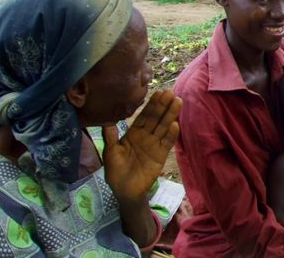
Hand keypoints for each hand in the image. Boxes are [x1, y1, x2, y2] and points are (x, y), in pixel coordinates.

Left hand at [102, 89, 181, 203]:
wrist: (124, 191)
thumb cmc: (116, 171)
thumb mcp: (110, 152)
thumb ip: (110, 136)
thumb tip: (106, 120)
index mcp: (133, 133)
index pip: (143, 116)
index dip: (151, 105)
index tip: (158, 92)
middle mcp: (146, 136)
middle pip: (156, 118)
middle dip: (163, 105)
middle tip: (170, 92)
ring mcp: (154, 145)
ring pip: (164, 127)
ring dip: (170, 115)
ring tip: (177, 102)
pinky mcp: (161, 155)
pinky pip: (167, 143)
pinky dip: (171, 135)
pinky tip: (175, 125)